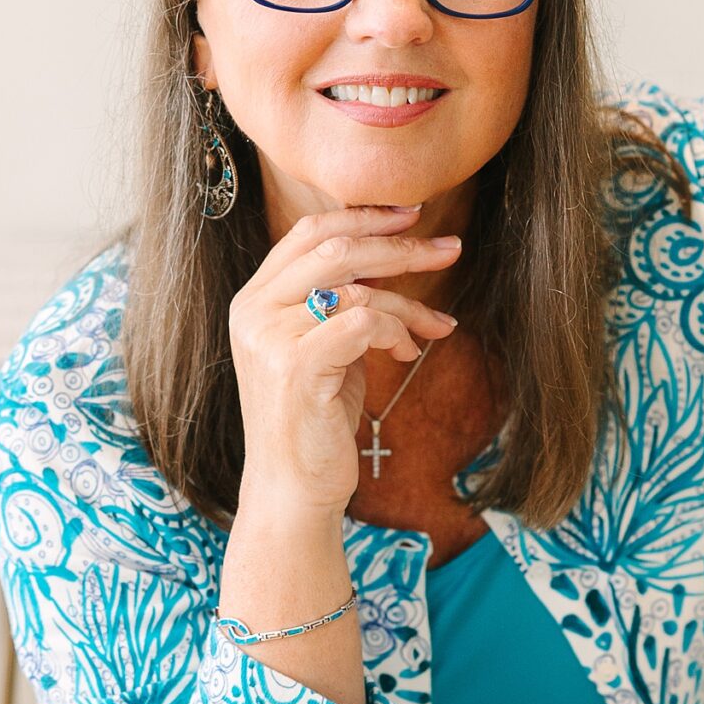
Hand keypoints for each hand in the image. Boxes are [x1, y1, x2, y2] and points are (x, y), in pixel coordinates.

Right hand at [229, 203, 460, 514]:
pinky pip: (364, 322)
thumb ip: (341, 301)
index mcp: (254, 299)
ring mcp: (270, 338)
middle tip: (450, 250)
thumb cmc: (316, 418)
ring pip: (358, 288)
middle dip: (401, 246)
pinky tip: (408, 354)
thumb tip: (392, 255)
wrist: (292, 488)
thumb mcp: (325, 346)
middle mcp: (253, 311)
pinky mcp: (296, 367)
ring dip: (409, 305)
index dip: (364, 216)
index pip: (308, 232)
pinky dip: (397, 332)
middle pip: (336, 248)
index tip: (414, 215)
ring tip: (436, 327)